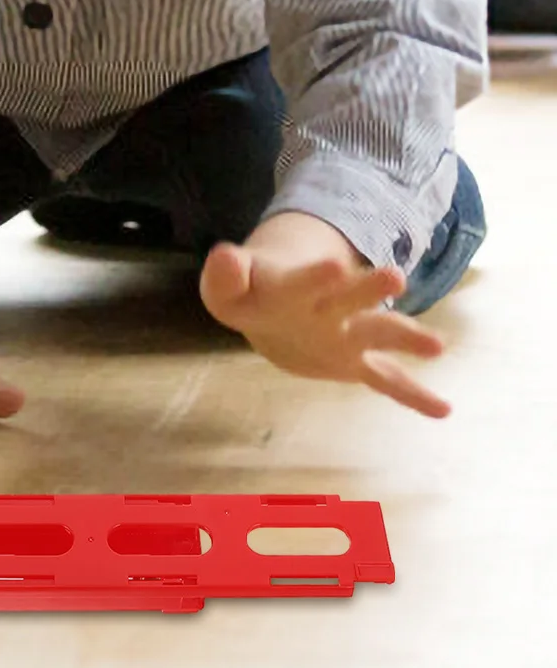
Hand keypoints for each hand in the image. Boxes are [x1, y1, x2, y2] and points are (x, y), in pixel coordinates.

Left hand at [199, 217, 448, 416]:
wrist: (273, 306)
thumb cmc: (250, 294)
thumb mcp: (226, 289)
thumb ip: (225, 276)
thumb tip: (224, 256)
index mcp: (295, 287)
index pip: (303, 280)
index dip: (315, 275)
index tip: (335, 266)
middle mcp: (329, 307)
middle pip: (351, 298)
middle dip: (369, 289)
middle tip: (396, 278)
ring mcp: (347, 335)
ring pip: (378, 333)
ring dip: (405, 338)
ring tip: (437, 346)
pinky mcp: (354, 363)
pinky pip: (387, 380)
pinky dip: (413, 395)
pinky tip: (443, 410)